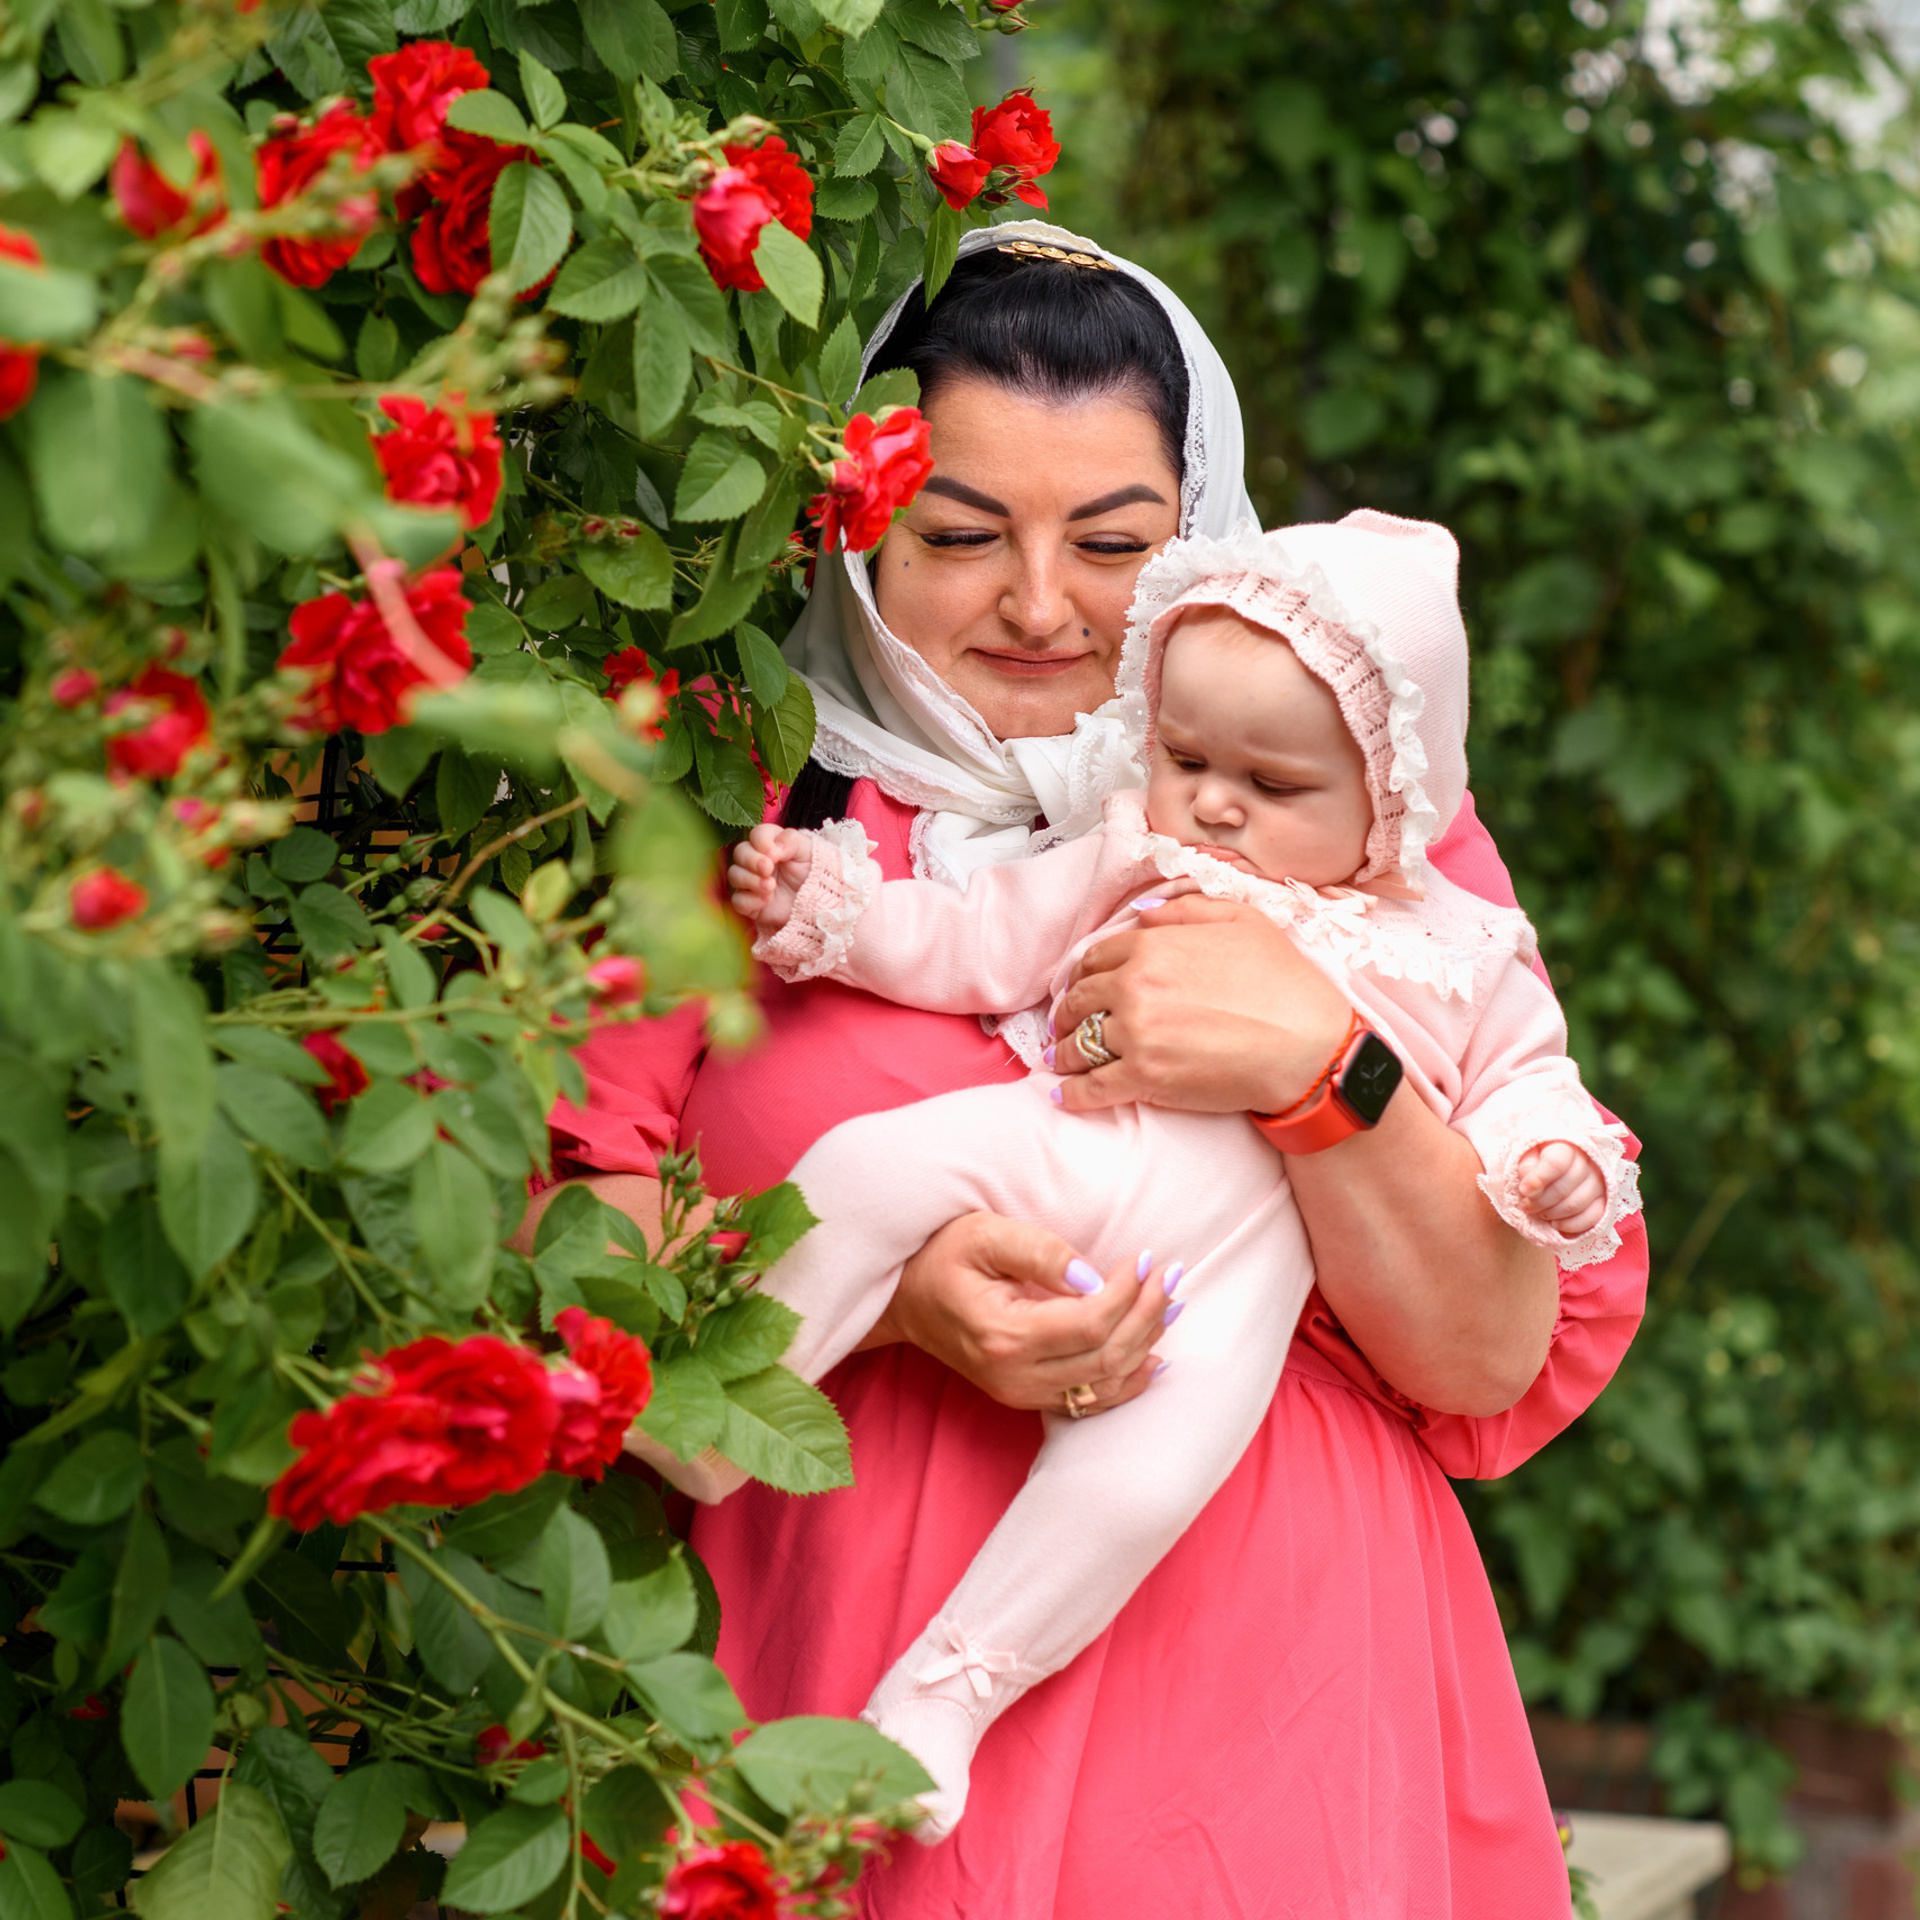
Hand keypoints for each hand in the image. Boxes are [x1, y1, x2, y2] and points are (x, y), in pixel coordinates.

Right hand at [726, 822, 812, 930]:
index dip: (761, 842)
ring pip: (734, 875)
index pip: (757, 834)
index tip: (774, 854)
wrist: (818, 902)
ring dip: (751, 880)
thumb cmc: (812, 872)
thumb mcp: (808, 851)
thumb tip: (771, 849)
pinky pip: (737, 901)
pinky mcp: (750, 903)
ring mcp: (751, 881)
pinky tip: (767, 900)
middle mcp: (757, 860)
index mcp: (771, 843)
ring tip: (771, 886)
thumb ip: (791, 841)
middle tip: (768, 869)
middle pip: (740, 852)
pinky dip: (750, 901)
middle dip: (752, 860)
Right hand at [861, 1210, 1181, 1415]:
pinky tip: (1154, 1356)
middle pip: (1106, 1356)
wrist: (905, 1299)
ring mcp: (1020, 1393)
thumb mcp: (983, 1235)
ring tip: (1172, 1303)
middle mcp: (1014, 1376)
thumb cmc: (942, 1257)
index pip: (1089, 1323)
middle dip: (1147, 1314)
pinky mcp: (1027, 1396)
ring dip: (1145, 1343)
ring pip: (1104, 1382)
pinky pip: (1089, 1401)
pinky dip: (1127, 1382)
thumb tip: (1093, 1277)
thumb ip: (1039, 1252)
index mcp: (1003, 1335)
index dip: (1127, 1292)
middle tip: (1170, 1275)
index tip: (1144, 1257)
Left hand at [1049, 895, 1352, 1114]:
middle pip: (1079, 1000)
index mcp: (1152, 947)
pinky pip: (1092, 1088)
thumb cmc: (1283, 981)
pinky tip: (1063, 1096)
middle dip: (1068, 1013)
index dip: (1083, 974)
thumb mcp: (1242, 920)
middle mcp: (1135, 987)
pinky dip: (1073, 1094)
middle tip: (1065, 1024)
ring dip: (1064, 1052)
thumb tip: (1142, 913)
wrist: (1309, 1046)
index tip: (1081, 987)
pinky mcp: (1145, 1079)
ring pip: (1078, 1045)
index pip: (1094, 959)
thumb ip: (1185, 909)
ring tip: (1060, 1060)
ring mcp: (1136, 1035)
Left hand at [1516, 1141, 1605, 1235]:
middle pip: (1563, 1188)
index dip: (1537, 1180)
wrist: (1559, 1167)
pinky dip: (1570, 1225)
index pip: (1555, 1164)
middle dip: (1540, 1202)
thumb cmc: (1540, 1161)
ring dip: (1552, 1214)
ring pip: (1576, 1204)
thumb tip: (1529, 1190)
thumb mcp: (1528, 1157)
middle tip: (1527, 1206)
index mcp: (1567, 1146)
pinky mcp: (1606, 1201)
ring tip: (1539, 1212)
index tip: (1523, 1190)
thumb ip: (1526, 1169)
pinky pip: (1592, 1218)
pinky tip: (1555, 1223)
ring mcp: (1600, 1182)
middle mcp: (1589, 1162)